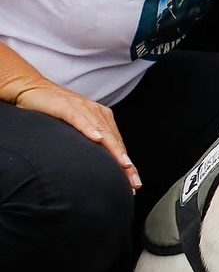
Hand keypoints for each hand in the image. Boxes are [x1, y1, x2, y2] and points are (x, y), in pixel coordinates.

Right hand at [14, 84, 140, 189]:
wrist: (32, 87)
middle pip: (115, 141)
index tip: (134, 184)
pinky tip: (97, 140)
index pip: (117, 145)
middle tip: (134, 183)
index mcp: (102, 118)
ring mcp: (82, 108)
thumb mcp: (74, 128)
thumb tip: (96, 166)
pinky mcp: (66, 106)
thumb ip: (86, 142)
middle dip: (126, 163)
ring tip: (124, 165)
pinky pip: (79, 119)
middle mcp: (97, 112)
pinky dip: (89, 129)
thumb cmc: (53, 110)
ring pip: (103, 132)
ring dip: (114, 150)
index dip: (127, 165)